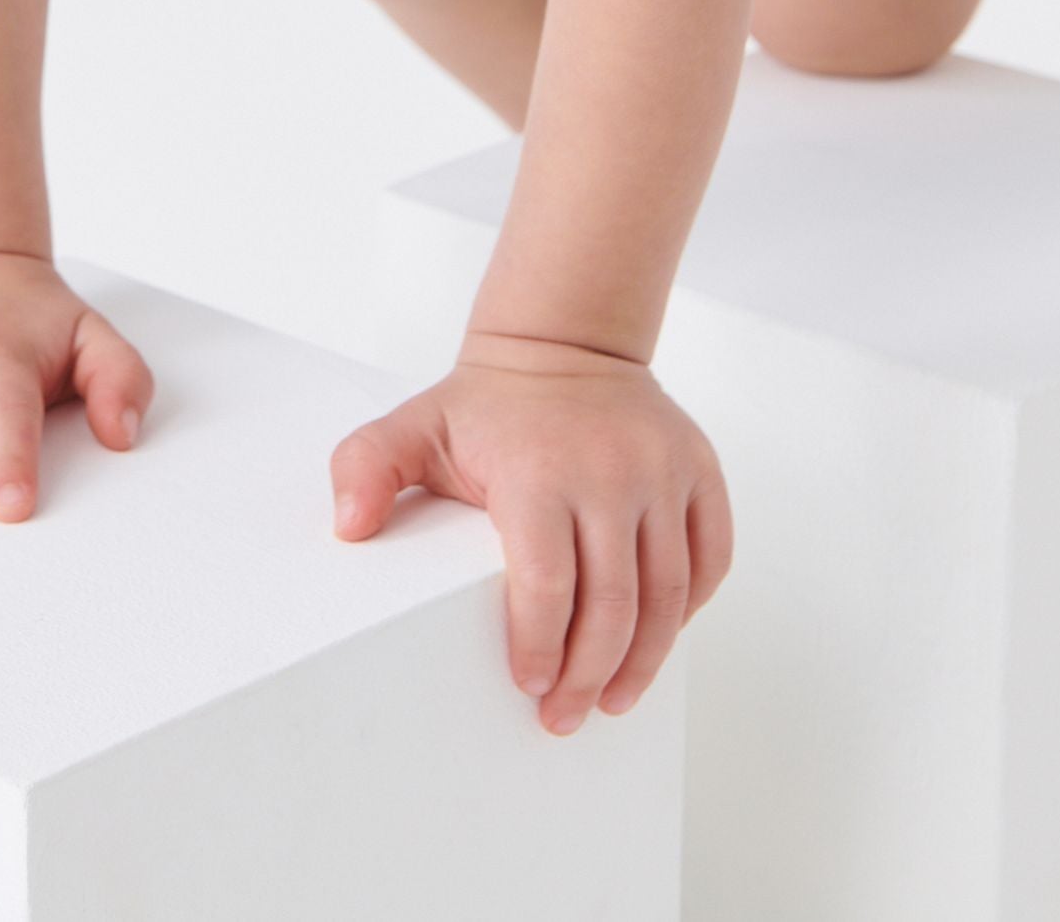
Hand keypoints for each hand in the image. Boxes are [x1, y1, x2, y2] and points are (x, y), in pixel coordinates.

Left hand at [328, 327, 732, 735]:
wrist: (564, 344)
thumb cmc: (488, 405)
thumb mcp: (414, 426)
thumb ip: (366, 468)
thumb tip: (348, 526)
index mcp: (539, 468)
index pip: (547, 582)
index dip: (541, 646)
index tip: (529, 685)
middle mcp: (611, 470)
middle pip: (613, 602)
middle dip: (589, 675)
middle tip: (566, 716)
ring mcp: (663, 470)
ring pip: (669, 593)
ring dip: (644, 659)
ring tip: (613, 698)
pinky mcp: (700, 470)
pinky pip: (711, 557)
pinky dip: (691, 609)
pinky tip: (657, 639)